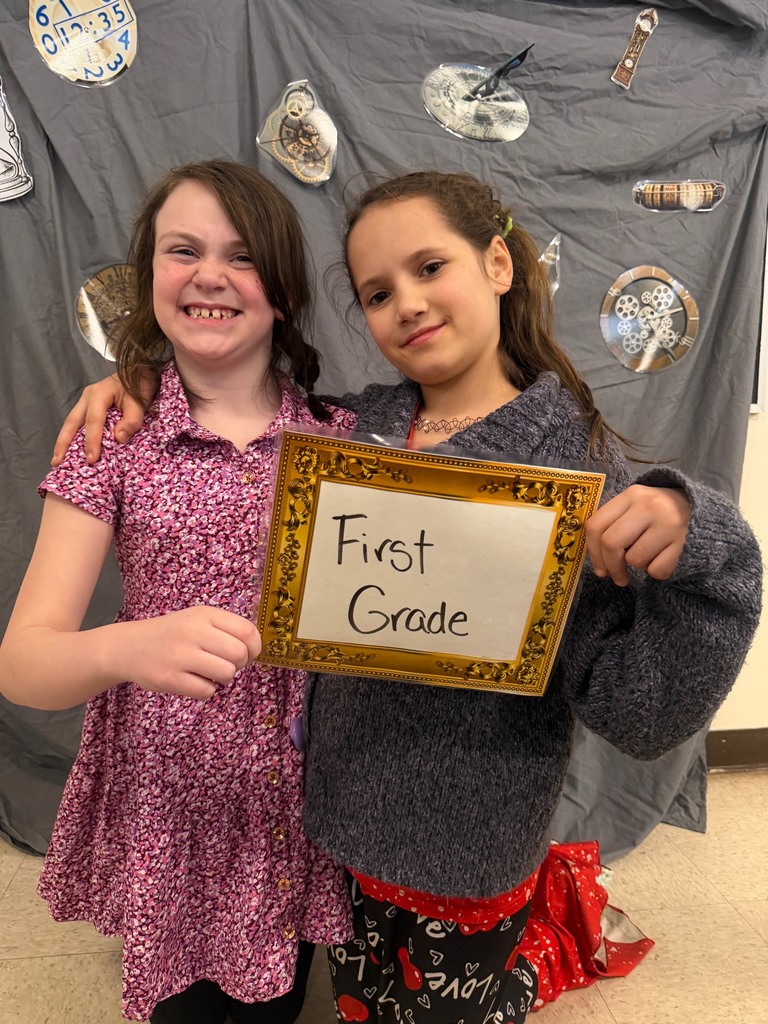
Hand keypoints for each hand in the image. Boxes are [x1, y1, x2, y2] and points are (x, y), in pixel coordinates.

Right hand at [51, 372, 154, 466]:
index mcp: (99, 394)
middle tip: (57, 462)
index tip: (91, 459)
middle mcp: (88, 397)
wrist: (141, 372)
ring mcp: (86, 401)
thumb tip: (117, 438)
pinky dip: (73, 436)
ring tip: (57, 460)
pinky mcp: (89, 406)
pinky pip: (79, 422)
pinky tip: (71, 450)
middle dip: (63, 443)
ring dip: (64, 441)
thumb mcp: (139, 403)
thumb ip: (130, 421)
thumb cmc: (140, 386)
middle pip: (72, 422)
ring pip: (72, 422)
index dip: (92, 440)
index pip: (93, 420)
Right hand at [123, 606, 261, 699]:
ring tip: (210, 673)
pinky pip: (207, 691)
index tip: (248, 654)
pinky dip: (206, 690)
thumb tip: (256, 649)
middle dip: (239, 665)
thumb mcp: (198, 620)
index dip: (254, 648)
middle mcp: (193, 631)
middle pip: (239, 654)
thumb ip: (226, 629)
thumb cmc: (172, 634)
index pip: (247, 631)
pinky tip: (194, 681)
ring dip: (223, 678)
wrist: (129, 646)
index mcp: (204, 614)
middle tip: (226, 665)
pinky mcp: (169, 678)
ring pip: (226, 673)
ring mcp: (180, 655)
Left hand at [586, 484, 690, 586]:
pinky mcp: (684, 543)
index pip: (596, 525)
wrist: (701, 510)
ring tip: (649, 555)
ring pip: (635, 559)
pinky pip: (657, 570)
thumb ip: (614, 522)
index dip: (592, 552)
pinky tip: (664, 558)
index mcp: (631, 495)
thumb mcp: (636, 506)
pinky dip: (657, 571)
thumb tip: (596, 558)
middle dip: (611, 566)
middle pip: (612, 543)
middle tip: (618, 577)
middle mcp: (649, 506)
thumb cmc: (658, 512)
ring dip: (638, 566)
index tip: (599, 568)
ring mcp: (668, 524)